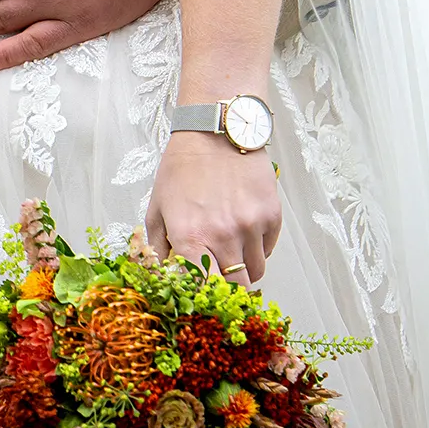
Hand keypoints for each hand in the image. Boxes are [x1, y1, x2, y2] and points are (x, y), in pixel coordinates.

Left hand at [146, 131, 281, 284]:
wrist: (216, 130)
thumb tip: (162, 279)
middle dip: (228, 289)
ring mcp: (251, 226)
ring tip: (233, 251)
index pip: (203, 291)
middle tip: (223, 278)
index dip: (205, 297)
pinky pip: (269, 249)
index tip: (204, 295)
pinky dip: (258, 248)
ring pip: (256, 272)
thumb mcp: (158, 207)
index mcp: (190, 238)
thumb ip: (157, 248)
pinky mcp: (271, 214)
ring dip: (244, 269)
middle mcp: (223, 236)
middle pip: (235, 288)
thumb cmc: (182, 167)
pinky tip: (245, 231)